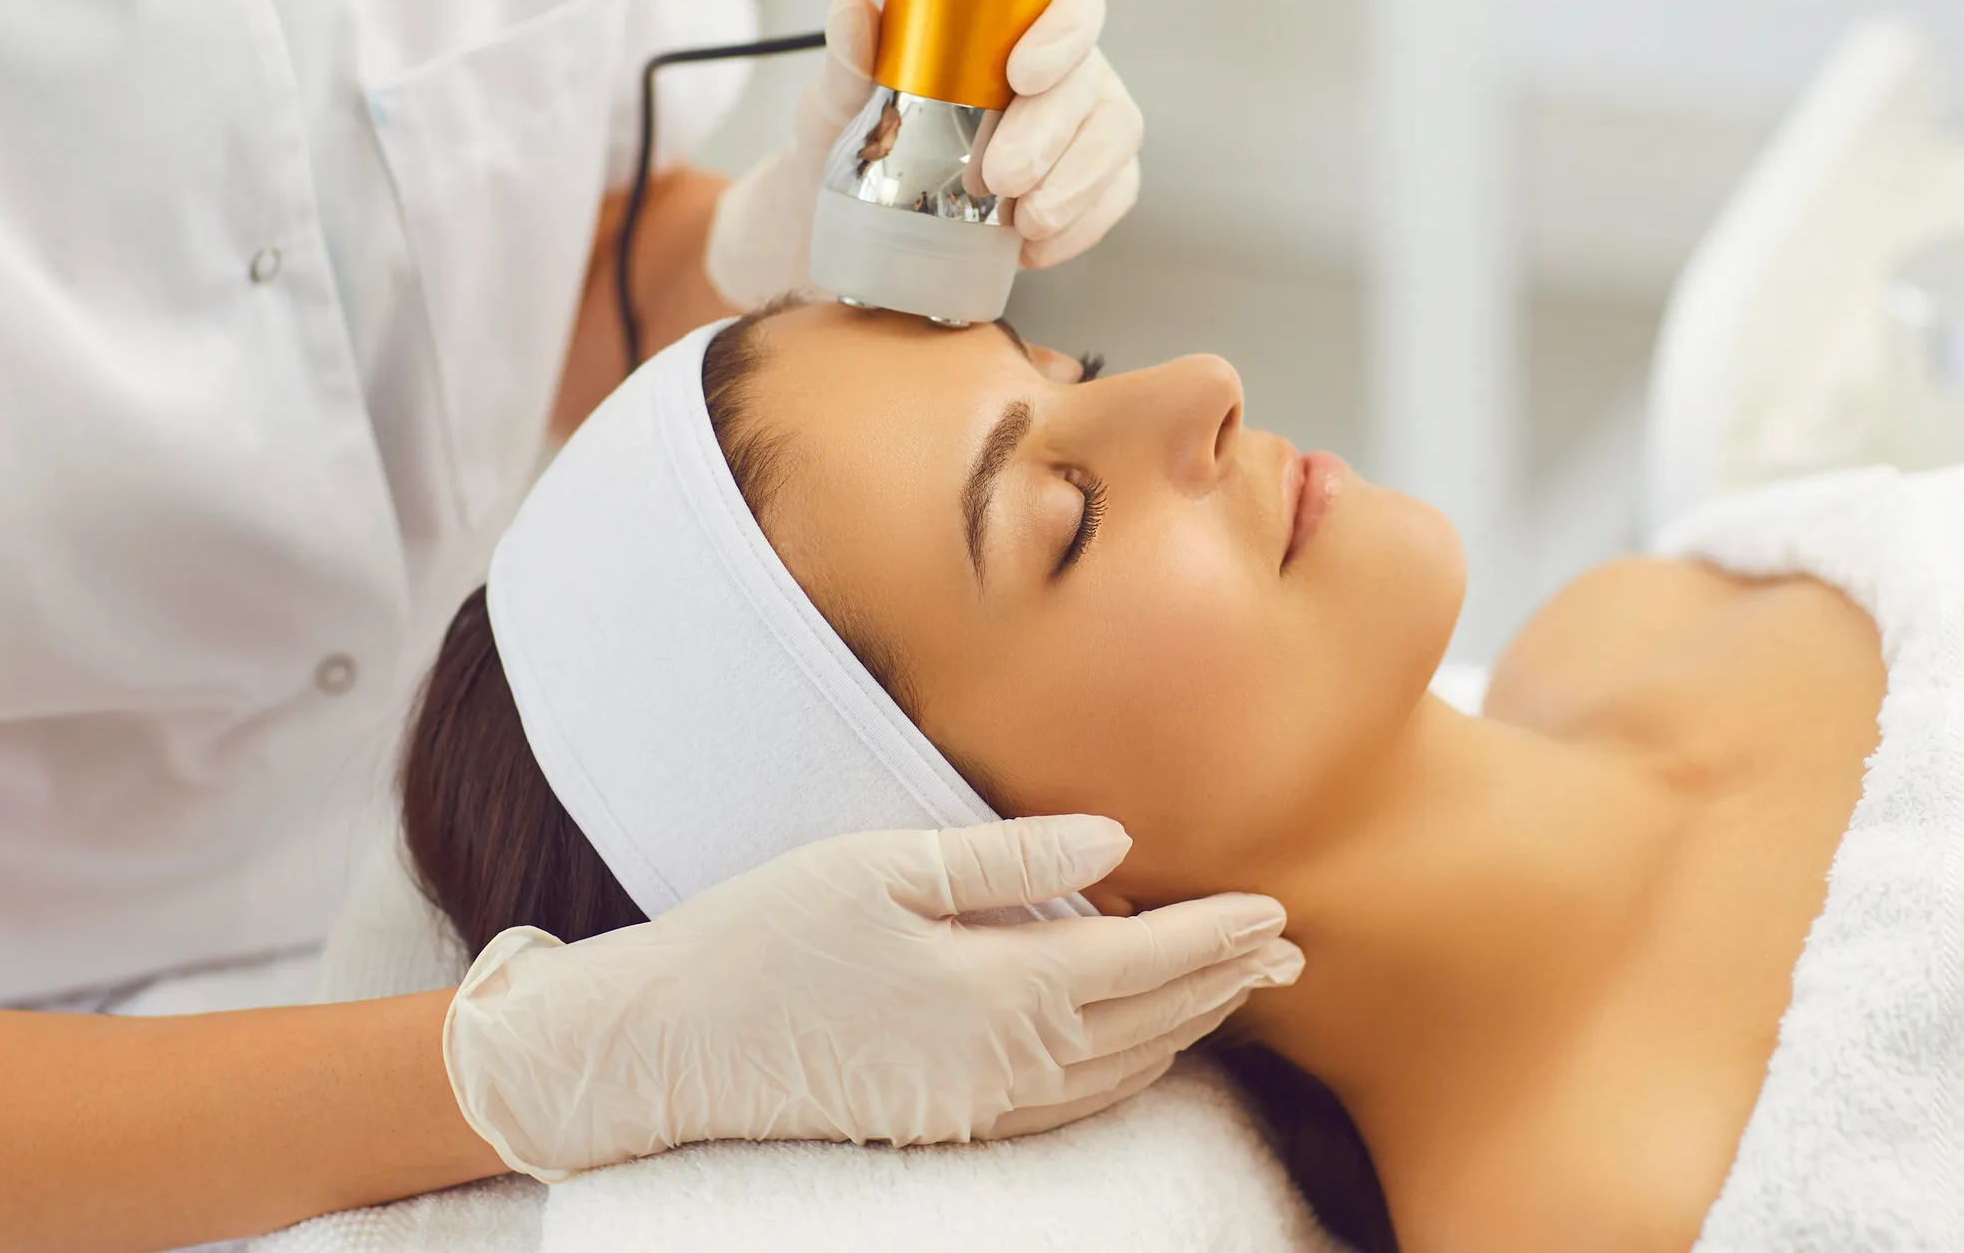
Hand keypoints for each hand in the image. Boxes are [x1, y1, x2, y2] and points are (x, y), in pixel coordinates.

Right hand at [442, 815, 1300, 1179]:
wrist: (675, 1046)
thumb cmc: (769, 936)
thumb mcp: (884, 865)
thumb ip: (1010, 857)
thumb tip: (1117, 841)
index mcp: (1001, 991)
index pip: (1147, 961)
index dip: (1217, 936)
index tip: (1276, 909)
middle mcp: (1009, 1064)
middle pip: (1154, 1024)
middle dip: (1226, 985)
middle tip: (1288, 952)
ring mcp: (983, 1105)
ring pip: (1122, 1070)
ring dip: (1189, 1028)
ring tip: (1234, 991)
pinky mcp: (953, 1123)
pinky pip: (1076, 1103)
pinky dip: (1130, 1068)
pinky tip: (1138, 1043)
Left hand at [704, 0, 1146, 307]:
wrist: (851, 229)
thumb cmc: (854, 145)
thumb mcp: (835, 106)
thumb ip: (848, 61)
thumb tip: (852, 11)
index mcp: (1014, 21)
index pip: (1071, 0)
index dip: (1063, 30)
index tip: (1021, 73)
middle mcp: (1062, 68)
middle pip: (1092, 80)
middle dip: (1053, 130)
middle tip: (999, 175)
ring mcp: (1084, 127)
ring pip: (1114, 139)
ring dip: (1075, 183)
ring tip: (1021, 220)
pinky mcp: (1092, 186)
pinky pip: (1112, 197)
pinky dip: (1078, 225)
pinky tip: (1031, 245)